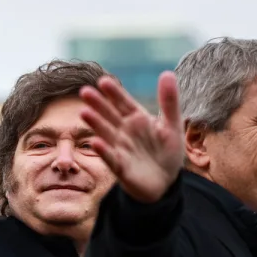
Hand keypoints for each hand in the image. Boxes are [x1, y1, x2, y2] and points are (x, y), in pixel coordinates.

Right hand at [79, 72, 184, 203]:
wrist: (166, 183)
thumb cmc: (167, 152)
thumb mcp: (172, 125)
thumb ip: (169, 101)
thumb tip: (167, 73)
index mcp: (137, 119)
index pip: (124, 102)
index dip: (114, 93)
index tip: (103, 81)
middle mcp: (125, 131)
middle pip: (110, 115)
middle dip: (98, 104)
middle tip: (85, 91)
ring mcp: (121, 148)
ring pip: (106, 134)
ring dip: (96, 124)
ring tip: (84, 112)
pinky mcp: (121, 168)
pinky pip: (111, 158)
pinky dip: (104, 151)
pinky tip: (96, 142)